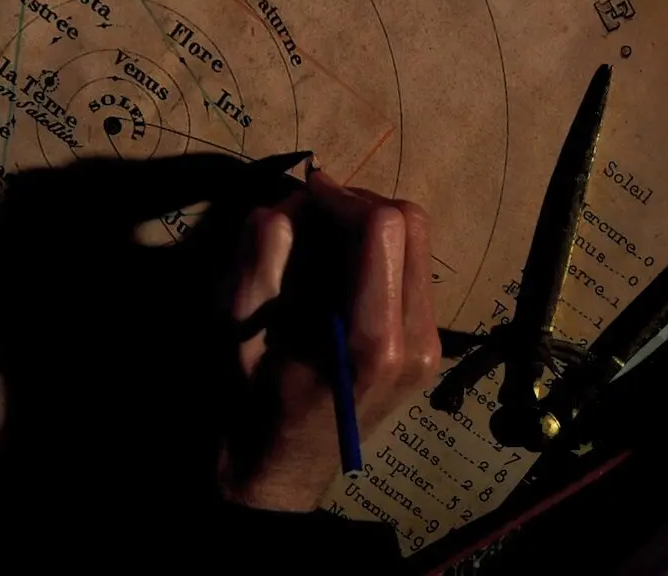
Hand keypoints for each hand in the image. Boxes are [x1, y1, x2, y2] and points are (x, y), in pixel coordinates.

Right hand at [219, 168, 439, 511]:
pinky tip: (339, 269)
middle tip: (310, 211)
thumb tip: (284, 203)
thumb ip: (259, 262)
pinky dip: (378, 251)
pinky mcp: (428, 344)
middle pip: (412, 223)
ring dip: (368, 224)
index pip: (385, 228)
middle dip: (358, 203)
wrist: (280, 472)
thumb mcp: (237, 333)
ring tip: (321, 236)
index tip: (303, 195)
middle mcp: (418, 341)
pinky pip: (414, 268)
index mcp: (375, 343)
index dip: (341, 197)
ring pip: (418, 240)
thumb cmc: (251, 406)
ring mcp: (430, 345)